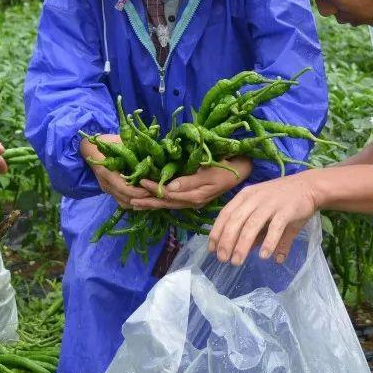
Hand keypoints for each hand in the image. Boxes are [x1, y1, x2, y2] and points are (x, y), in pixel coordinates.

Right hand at [80, 134, 151, 209]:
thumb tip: (151, 149)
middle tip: (157, 194)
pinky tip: (144, 197)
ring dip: (139, 202)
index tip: (152, 188)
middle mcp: (106, 183)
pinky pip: (122, 201)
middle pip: (126, 198)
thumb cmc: (105, 142)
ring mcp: (107, 188)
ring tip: (153, 196)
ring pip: (124, 203)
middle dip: (142, 198)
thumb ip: (132, 146)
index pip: (124, 188)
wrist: (89, 148)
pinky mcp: (109, 191)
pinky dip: (134, 202)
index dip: (139, 191)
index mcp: (106, 171)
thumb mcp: (118, 141)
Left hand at [132, 157, 252, 209]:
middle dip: (148, 201)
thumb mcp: (210, 173)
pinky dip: (161, 201)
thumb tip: (169, 187)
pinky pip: (174, 201)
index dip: (154, 189)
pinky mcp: (194, 197)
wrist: (243, 170)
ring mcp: (193, 200)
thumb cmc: (227, 167)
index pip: (169, 194)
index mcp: (195, 196)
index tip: (140, 181)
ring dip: (152, 203)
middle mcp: (192, 201)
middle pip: (165, 203)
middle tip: (129, 199)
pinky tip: (153, 200)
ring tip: (135, 203)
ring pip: (168, 204)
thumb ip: (190, 181)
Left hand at [207, 172, 321, 265]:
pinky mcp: (286, 210)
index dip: (217, 232)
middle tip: (223, 259)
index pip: (225, 214)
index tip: (212, 249)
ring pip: (251, 225)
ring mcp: (270, 203)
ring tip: (237, 261)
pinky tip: (263, 256)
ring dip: (242, 245)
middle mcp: (255, 198)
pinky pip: (274, 228)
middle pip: (235, 221)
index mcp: (246, 195)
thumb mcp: (264, 211)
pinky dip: (268, 242)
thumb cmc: (283, 200)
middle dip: (226, 241)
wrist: (309, 186)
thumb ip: (255, 231)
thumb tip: (248, 250)